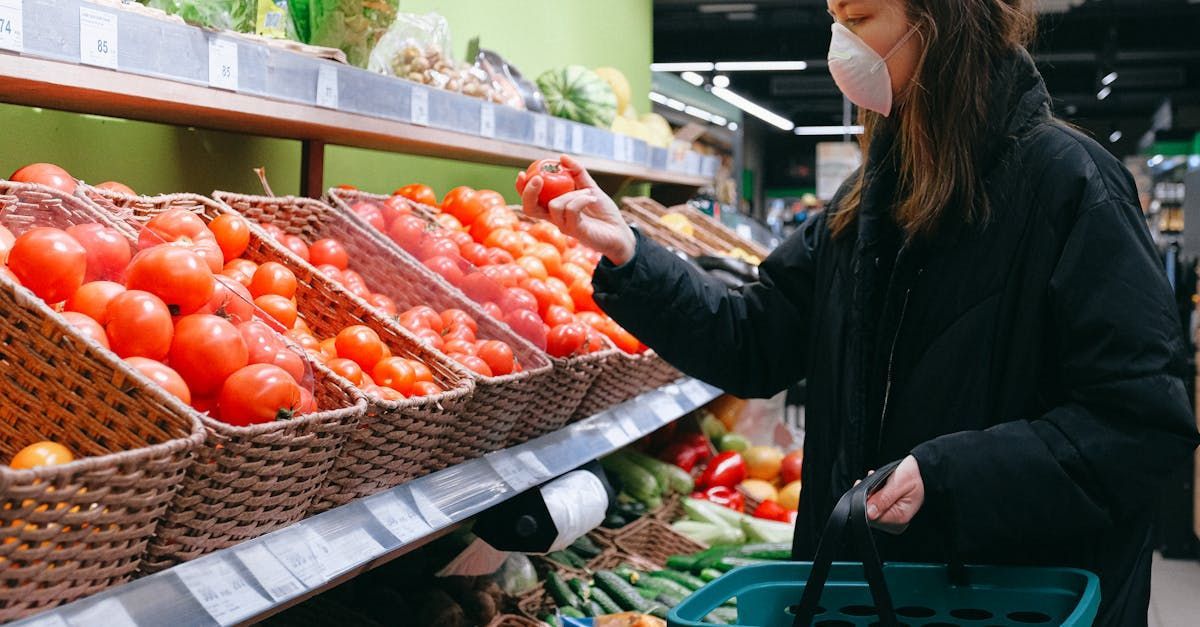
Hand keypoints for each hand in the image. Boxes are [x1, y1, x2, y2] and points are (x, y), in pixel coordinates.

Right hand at [518, 154, 636, 264]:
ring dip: (572, 193)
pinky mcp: (576, 232)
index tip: (522, 173)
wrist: (620, 232)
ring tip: (588, 193)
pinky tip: (591, 198)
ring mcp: (564, 227)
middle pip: (530, 208)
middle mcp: (555, 219)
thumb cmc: (604, 213)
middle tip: (538, 178)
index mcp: (555, 208)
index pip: (530, 201)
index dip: (521, 189)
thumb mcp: (590, 187)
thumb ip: (577, 173)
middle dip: (529, 192)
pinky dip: (581, 199)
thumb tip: (561, 156)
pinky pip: (571, 210)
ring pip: (555, 205)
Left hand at [862, 455, 924, 533]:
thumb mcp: (898, 484)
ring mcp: (894, 517)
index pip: (872, 517)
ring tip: (876, 481)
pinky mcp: (892, 511)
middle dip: (867, 497)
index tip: (864, 487)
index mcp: (900, 517)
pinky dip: (874, 495)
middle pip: (871, 514)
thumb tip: (869, 512)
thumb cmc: (915, 475)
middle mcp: (897, 521)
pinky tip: (878, 485)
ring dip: (870, 495)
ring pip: (872, 510)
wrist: (924, 470)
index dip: (865, 502)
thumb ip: (883, 498)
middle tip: (870, 480)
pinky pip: (877, 507)